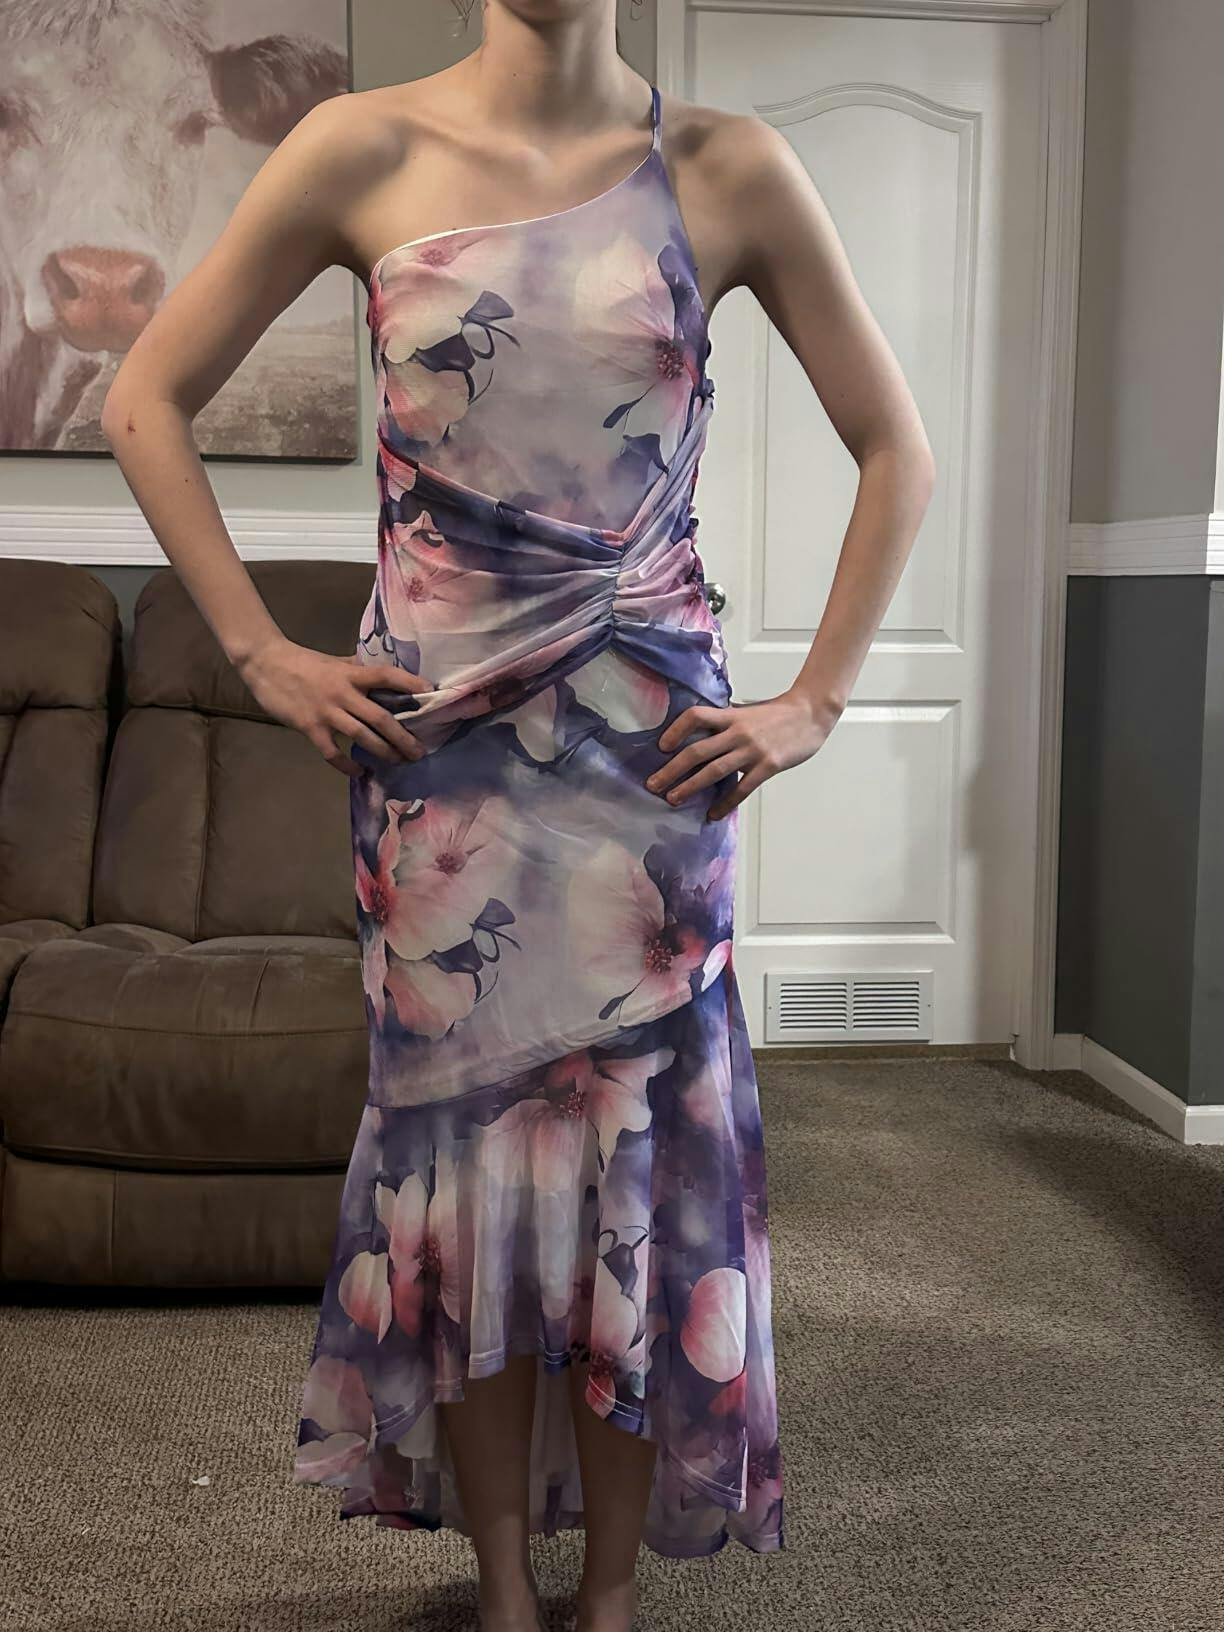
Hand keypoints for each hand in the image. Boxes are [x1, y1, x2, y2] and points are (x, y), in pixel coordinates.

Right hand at [235, 637, 432, 777]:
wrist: (266, 663)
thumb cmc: (303, 662)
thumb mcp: (335, 662)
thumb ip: (357, 670)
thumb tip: (383, 675)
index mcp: (351, 674)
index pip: (386, 675)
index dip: (409, 682)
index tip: (430, 692)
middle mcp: (343, 693)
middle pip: (381, 718)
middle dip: (403, 737)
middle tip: (419, 752)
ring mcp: (327, 712)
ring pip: (363, 737)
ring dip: (384, 752)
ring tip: (399, 762)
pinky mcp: (310, 727)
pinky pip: (333, 753)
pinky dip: (347, 765)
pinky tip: (359, 771)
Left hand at [646, 687, 840, 820]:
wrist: (811, 714)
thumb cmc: (778, 714)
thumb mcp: (746, 712)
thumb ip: (726, 722)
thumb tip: (701, 735)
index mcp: (730, 716)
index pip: (695, 717)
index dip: (675, 731)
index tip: (661, 747)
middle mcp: (737, 732)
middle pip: (696, 751)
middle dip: (671, 770)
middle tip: (653, 785)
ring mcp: (752, 750)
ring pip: (713, 771)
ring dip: (690, 787)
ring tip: (674, 799)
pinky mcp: (767, 766)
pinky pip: (741, 789)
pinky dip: (725, 803)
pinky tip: (713, 813)